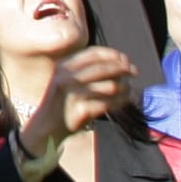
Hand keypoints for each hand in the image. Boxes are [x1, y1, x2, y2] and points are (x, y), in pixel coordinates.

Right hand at [14, 46, 139, 171]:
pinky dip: (119, 102)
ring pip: (109, 86)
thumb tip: (122, 62)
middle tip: (135, 72)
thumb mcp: (68, 79)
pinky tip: (123, 101)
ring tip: (127, 89)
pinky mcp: (80, 111)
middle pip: (103, 68)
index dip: (113, 55)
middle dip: (123, 69)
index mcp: (64, 65)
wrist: (45, 128)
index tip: (126, 59)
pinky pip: (108, 104)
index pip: (94, 53)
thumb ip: (88, 69)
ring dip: (123, 87)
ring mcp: (72, 94)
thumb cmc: (63, 102)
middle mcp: (66, 77)